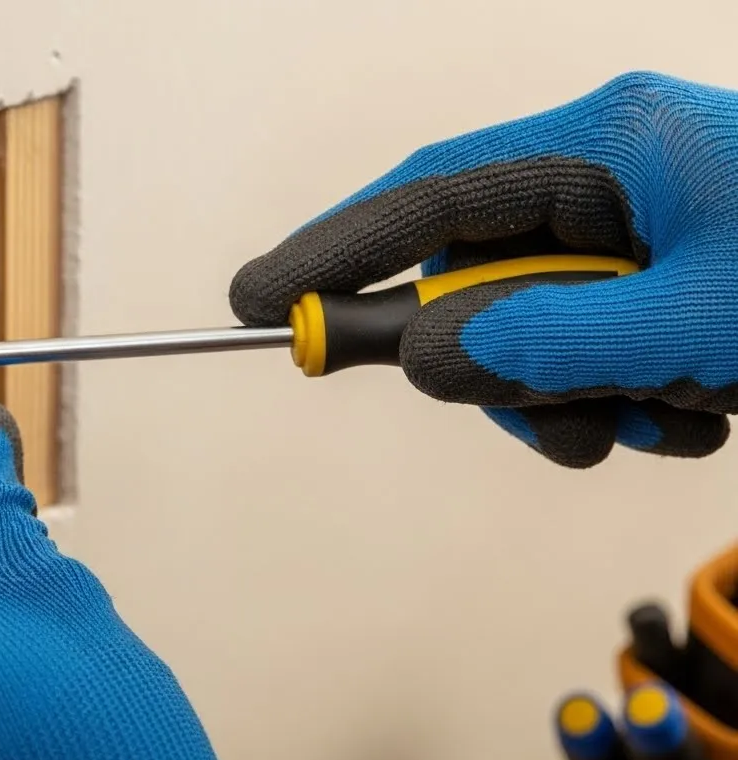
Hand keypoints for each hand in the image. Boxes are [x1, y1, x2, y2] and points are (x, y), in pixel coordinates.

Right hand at [231, 71, 737, 467]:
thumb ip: (551, 340)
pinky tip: (698, 408)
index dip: (333, 248)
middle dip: (500, 365)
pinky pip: (587, 350)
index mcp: (605, 144)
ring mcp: (636, 232)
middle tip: (552, 423)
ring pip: (529, 328)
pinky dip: (622, 400)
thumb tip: (430, 357)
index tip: (259, 302)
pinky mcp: (661, 283)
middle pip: (474, 276)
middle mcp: (609, 177)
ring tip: (663, 418)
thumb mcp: (700, 318)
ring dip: (574, 398)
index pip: (427, 193)